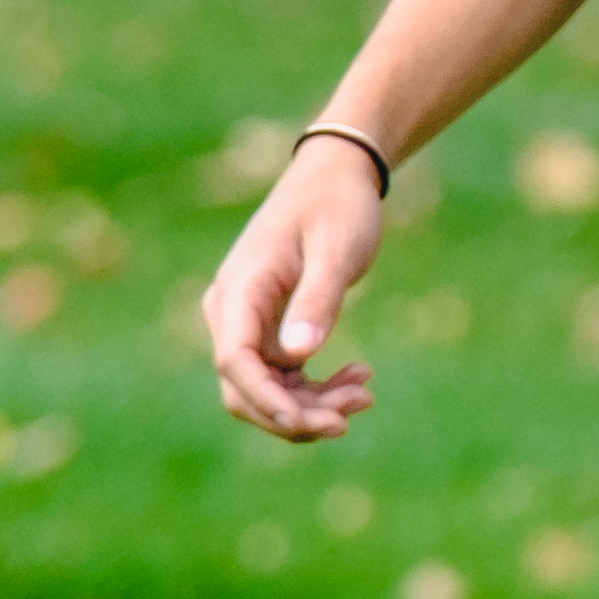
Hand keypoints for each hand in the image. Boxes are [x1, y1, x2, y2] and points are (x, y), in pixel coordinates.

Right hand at [200, 137, 391, 443]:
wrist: (336, 176)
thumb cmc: (337, 206)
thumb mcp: (335, 250)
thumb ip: (317, 300)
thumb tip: (298, 355)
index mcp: (240, 290)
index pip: (235, 360)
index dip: (266, 399)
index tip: (308, 422)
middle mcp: (232, 312)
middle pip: (245, 388)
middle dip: (296, 413)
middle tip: (355, 412)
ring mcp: (247, 324)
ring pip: (267, 389)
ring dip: (312, 404)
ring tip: (365, 392)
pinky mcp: (268, 330)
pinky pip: (284, 376)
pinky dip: (317, 387)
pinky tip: (360, 376)